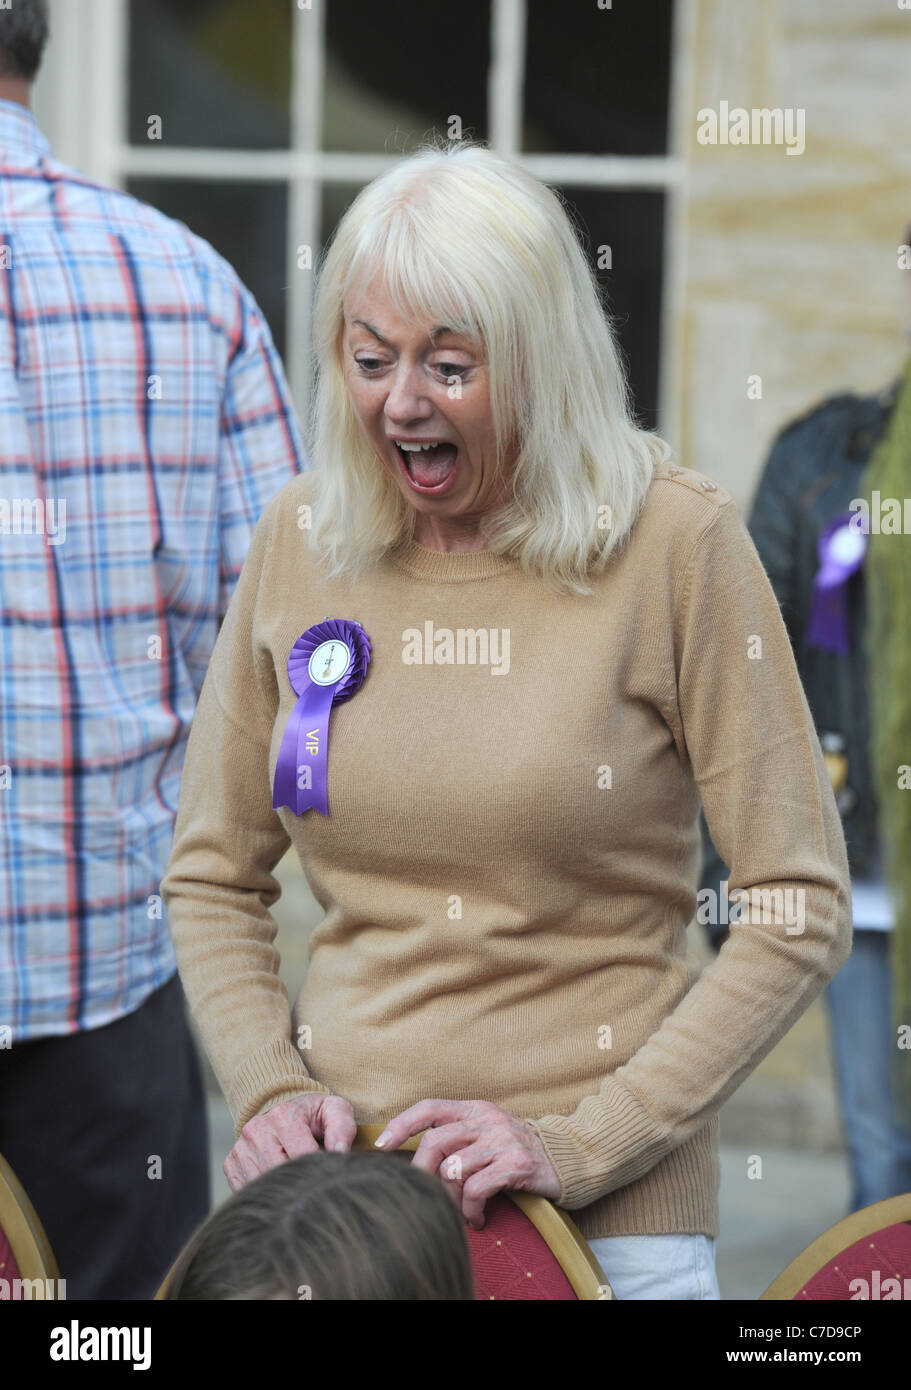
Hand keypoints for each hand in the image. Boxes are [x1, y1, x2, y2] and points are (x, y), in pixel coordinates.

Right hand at [223, 1091, 356, 1191]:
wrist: (281, 1107)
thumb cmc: (313, 1114)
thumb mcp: (334, 1109)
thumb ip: (342, 1127)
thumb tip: (339, 1152)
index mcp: (283, 1116)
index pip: (302, 1156)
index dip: (319, 1168)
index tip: (327, 1168)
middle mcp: (257, 1131)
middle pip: (280, 1173)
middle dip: (300, 1181)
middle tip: (312, 1180)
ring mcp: (241, 1148)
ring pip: (262, 1186)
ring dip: (281, 1190)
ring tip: (296, 1180)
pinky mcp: (231, 1163)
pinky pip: (246, 1190)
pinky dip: (263, 1193)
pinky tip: (277, 1184)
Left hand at [375, 1098, 560, 1228]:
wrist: (569, 1156)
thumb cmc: (520, 1149)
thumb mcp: (489, 1133)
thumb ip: (459, 1137)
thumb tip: (417, 1158)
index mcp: (475, 1109)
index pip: (430, 1107)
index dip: (402, 1124)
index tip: (381, 1145)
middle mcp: (487, 1120)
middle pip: (435, 1142)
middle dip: (422, 1173)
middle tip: (425, 1196)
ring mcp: (503, 1140)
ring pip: (454, 1167)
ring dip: (449, 1198)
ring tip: (458, 1212)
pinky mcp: (517, 1164)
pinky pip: (477, 1187)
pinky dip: (470, 1208)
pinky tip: (478, 1218)